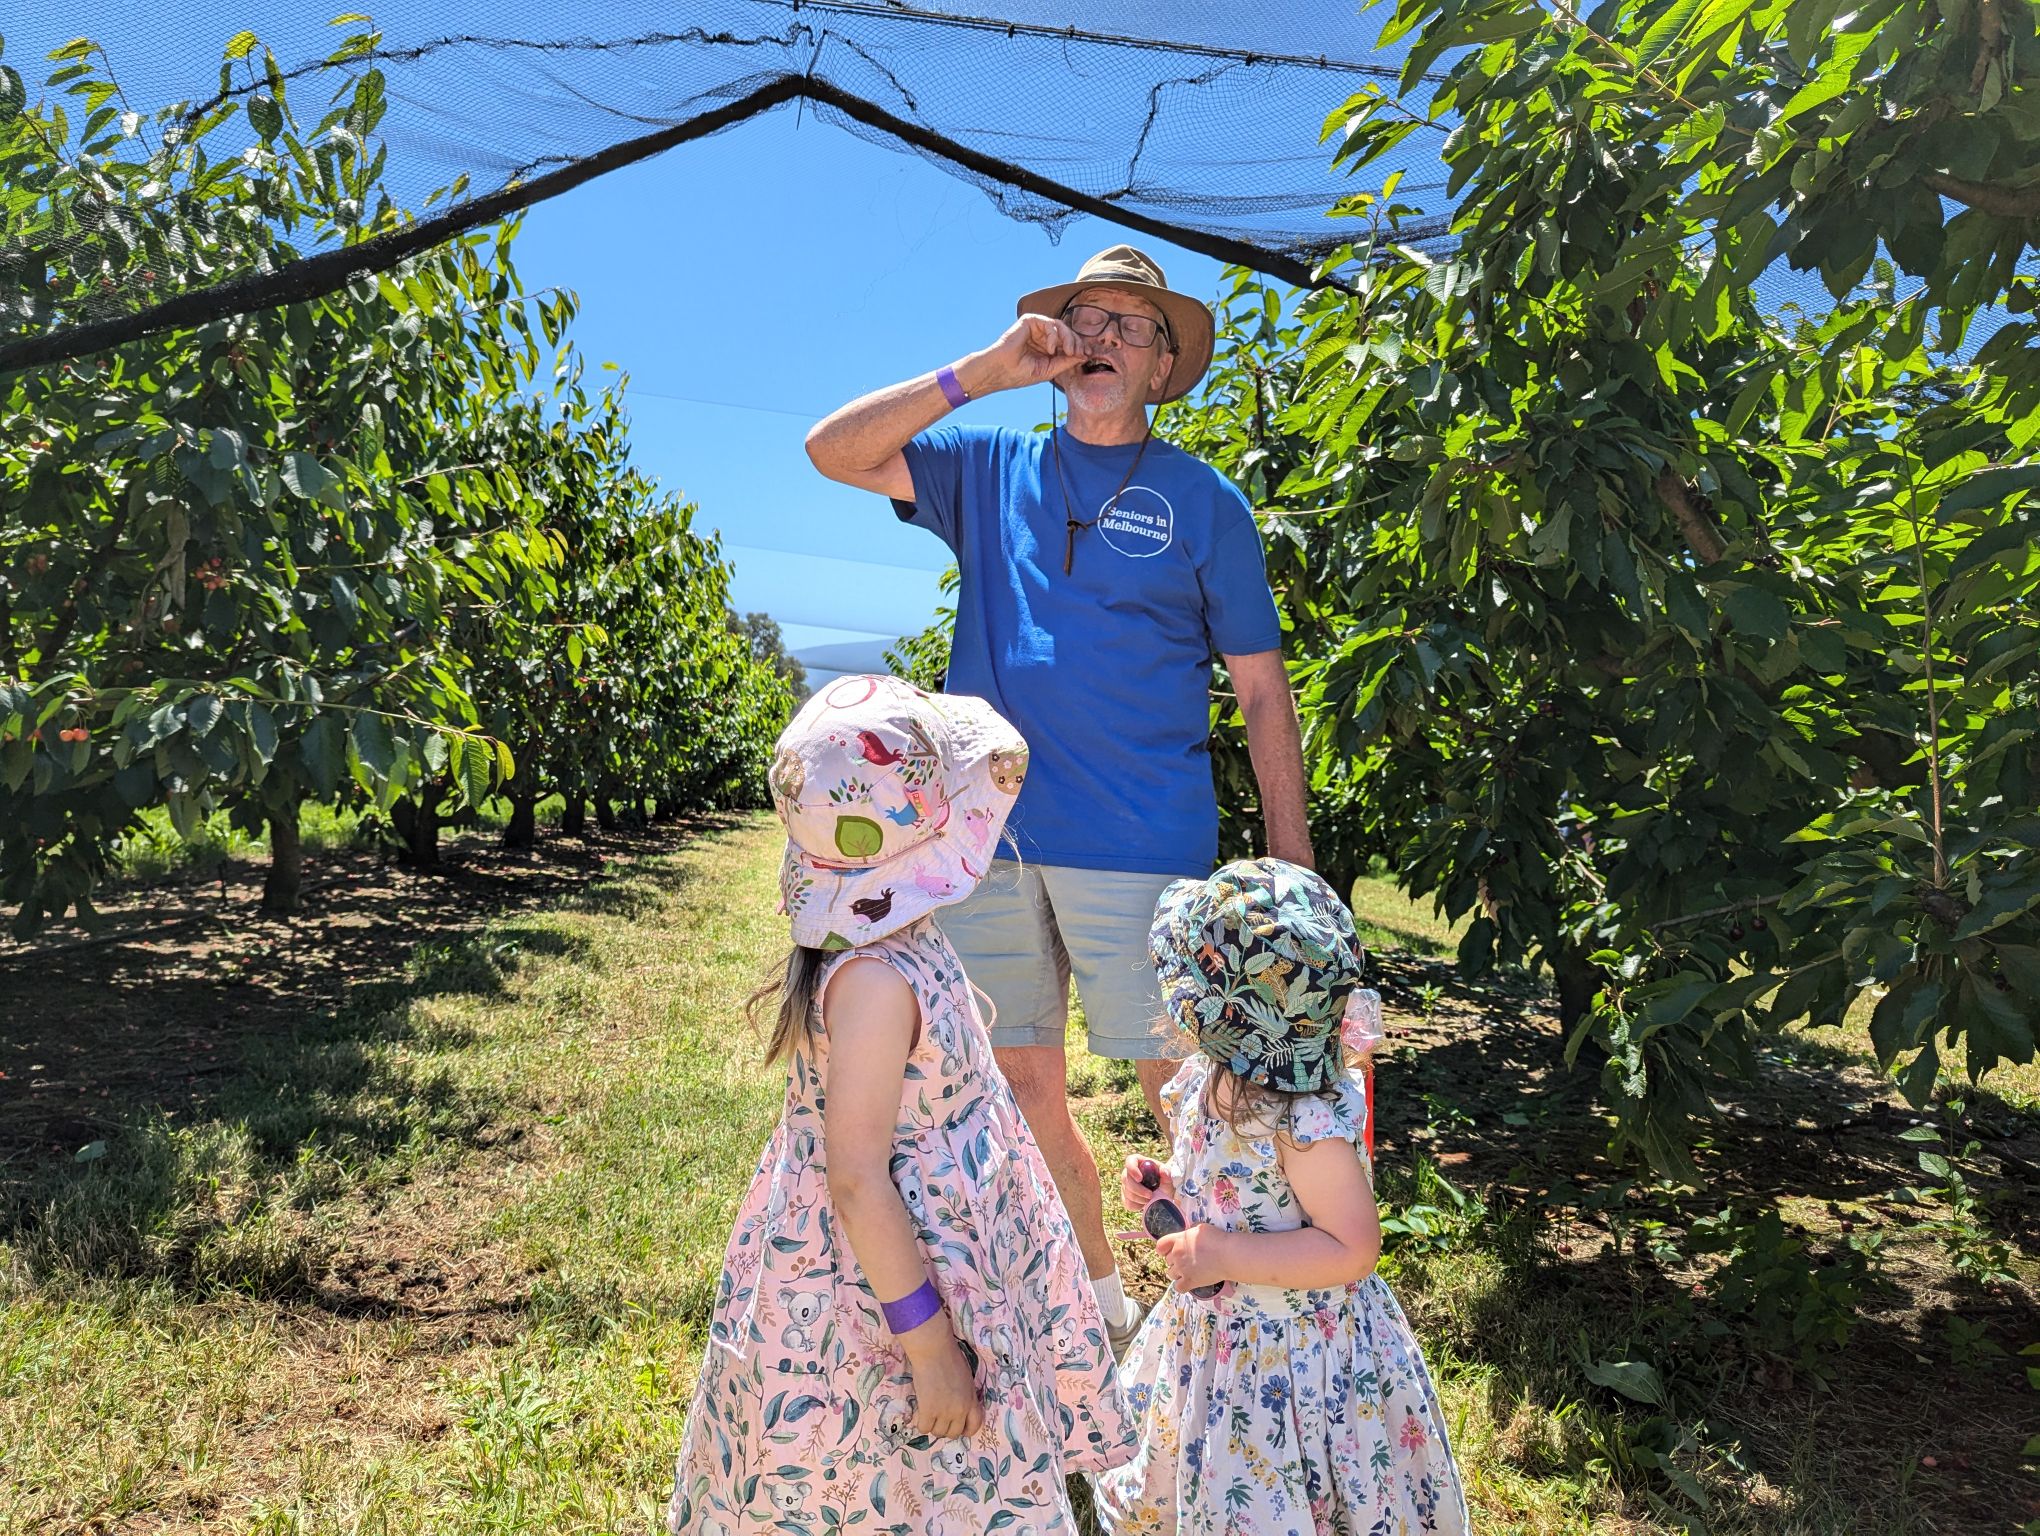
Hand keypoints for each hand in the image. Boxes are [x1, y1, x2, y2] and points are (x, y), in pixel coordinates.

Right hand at [900, 1325, 983, 1439]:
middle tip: (938, 1418)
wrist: (934, 1350)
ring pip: (938, 1432)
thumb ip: (965, 1395)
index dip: (966, 1430)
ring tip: (928, 1413)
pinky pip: (923, 1428)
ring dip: (932, 1425)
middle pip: (954, 1433)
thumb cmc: (950, 1357)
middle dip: (945, 1427)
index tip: (958, 1428)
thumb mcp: (966, 1379)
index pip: (975, 1426)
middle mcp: (960, 1410)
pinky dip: (920, 1423)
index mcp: (972, 1400)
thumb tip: (959, 1407)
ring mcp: (944, 1412)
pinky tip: (919, 1413)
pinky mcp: (928, 1410)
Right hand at [968, 313, 1093, 392]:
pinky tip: (1051, 349)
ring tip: (1068, 351)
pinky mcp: (1030, 321)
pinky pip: (1050, 323)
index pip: (1068, 343)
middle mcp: (1043, 336)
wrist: (1000, 371)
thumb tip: (1084, 355)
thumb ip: (1066, 361)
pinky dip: (1054, 336)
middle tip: (1081, 353)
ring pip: (1061, 326)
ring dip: (1069, 339)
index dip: (1080, 347)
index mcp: (1047, 348)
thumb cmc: (1020, 373)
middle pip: (1068, 333)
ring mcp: (1036, 328)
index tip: (1089, 355)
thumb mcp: (1049, 370)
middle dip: (1077, 342)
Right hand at [1121, 1154, 1173, 1211]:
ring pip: (1127, 1192)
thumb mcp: (1168, 1176)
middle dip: (1138, 1189)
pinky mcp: (1125, 1197)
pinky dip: (1136, 1206)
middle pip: (1126, 1179)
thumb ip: (1167, 1173)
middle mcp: (1129, 1172)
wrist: (1163, 1193)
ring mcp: (1125, 1185)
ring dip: (1139, 1198)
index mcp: (1138, 1162)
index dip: (1132, 1169)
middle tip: (1150, 1195)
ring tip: (1150, 1199)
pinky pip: (1127, 1203)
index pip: (1130, 1161)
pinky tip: (1144, 1204)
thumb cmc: (1164, 1181)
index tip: (1140, 1179)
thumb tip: (1163, 1171)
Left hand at [1155, 1223, 1229, 1292]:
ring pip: (1171, 1274)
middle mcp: (1177, 1255)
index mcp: (1178, 1240)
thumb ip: (1190, 1233)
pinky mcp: (1190, 1282)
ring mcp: (1182, 1269)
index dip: (1163, 1249)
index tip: (1169, 1251)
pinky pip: (1178, 1287)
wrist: (1227, 1254)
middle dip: (1175, 1260)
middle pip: (1167, 1261)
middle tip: (1187, 1260)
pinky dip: (1182, 1286)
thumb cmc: (1216, 1238)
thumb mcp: (1200, 1228)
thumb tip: (1188, 1236)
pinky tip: (1189, 1282)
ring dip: (1178, 1273)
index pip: (1160, 1246)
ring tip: (1189, 1271)